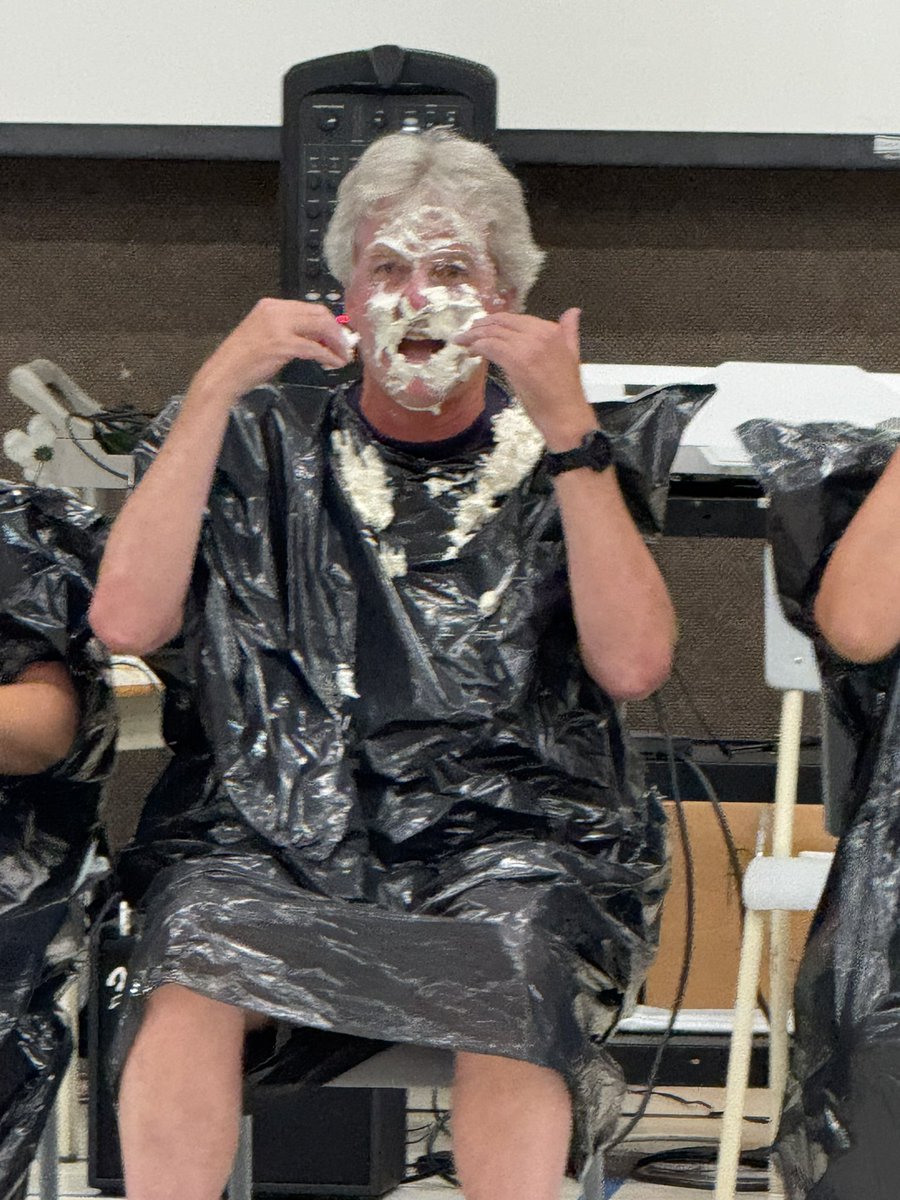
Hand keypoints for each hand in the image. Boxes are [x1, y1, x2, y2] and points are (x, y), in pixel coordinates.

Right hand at [193, 298, 353, 403]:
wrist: (224, 374)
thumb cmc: (244, 360)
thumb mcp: (267, 336)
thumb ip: (291, 331)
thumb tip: (319, 337)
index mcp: (271, 306)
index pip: (309, 307)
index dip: (329, 322)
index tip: (338, 336)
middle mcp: (275, 311)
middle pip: (319, 313)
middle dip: (336, 331)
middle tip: (345, 346)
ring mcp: (278, 326)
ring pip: (320, 327)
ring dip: (336, 343)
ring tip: (343, 356)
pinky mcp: (282, 344)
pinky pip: (315, 348)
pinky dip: (328, 356)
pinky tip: (334, 363)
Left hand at [453, 307, 596, 448]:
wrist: (566, 415)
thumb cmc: (566, 392)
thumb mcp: (572, 353)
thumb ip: (569, 331)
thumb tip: (574, 311)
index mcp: (551, 330)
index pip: (517, 319)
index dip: (497, 321)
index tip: (484, 327)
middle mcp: (540, 333)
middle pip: (502, 322)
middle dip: (482, 325)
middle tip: (468, 332)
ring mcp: (527, 346)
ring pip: (493, 333)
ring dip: (474, 336)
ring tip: (462, 341)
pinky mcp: (516, 360)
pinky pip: (490, 346)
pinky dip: (477, 347)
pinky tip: (471, 351)